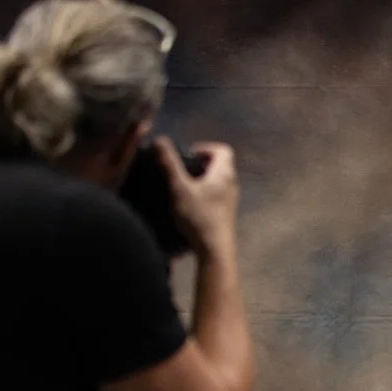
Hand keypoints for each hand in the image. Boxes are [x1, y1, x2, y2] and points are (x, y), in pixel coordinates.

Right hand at [155, 136, 239, 256]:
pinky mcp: (226, 215)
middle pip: (221, 165)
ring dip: (202, 179)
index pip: (223, 150)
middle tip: (183, 169)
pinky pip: (217, 196)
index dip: (206, 148)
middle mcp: (232, 186)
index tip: (188, 155)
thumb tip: (159, 140)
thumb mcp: (179, 188)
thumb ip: (169, 164)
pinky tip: (189, 204)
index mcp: (224, 175)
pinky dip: (204, 193)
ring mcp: (231, 201)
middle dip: (201, 163)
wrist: (215, 250)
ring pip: (219, 182)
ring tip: (184, 186)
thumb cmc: (199, 218)